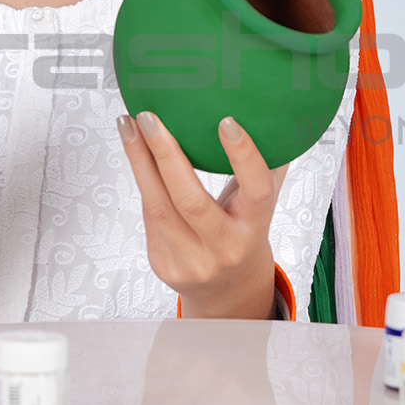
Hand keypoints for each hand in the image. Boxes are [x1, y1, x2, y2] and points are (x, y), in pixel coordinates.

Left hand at [117, 110, 290, 317]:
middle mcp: (225, 248)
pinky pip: (149, 215)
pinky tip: (134, 151)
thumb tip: (277, 114)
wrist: (228, 290)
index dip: (243, 157)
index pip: (256, 191)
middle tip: (149, 116)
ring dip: (139, 161)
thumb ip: (267, 165)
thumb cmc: (244, 232)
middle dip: (166, 154)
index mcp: (255, 227)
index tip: (227, 122)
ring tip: (127, 125)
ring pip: (158, 207)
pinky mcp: (163, 264)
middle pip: (191, 201)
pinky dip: (141, 180)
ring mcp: (192, 261)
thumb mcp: (263, 204)